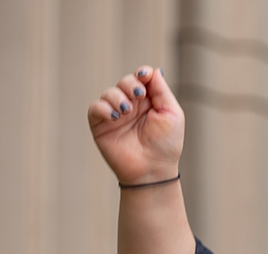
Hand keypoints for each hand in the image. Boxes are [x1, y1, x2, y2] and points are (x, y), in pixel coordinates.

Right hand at [87, 66, 183, 184]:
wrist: (153, 169)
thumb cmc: (166, 144)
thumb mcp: (171, 113)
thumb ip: (161, 90)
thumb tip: (153, 70)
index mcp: (150, 101)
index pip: (142, 79)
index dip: (141, 73)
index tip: (143, 75)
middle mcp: (132, 105)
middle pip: (125, 82)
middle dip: (130, 84)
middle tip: (138, 94)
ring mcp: (116, 114)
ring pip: (110, 92)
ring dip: (118, 97)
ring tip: (127, 111)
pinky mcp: (101, 125)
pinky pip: (95, 107)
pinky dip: (103, 108)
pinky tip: (115, 116)